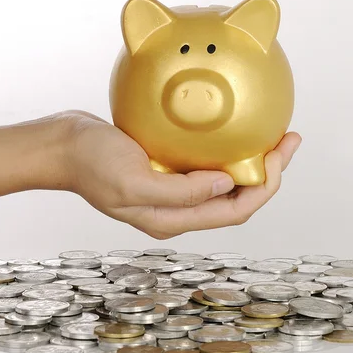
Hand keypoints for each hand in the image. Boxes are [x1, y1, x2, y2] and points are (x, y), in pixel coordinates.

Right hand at [56, 111, 301, 238]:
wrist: (63, 147)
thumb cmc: (91, 164)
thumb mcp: (134, 181)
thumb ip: (181, 192)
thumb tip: (227, 185)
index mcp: (173, 219)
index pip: (234, 211)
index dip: (264, 187)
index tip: (279, 156)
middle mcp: (178, 210)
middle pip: (237, 198)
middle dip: (268, 173)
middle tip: (288, 141)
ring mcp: (172, 191)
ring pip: (226, 183)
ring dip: (252, 162)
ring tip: (273, 137)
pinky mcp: (166, 171)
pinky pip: (207, 166)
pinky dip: (227, 152)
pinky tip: (235, 133)